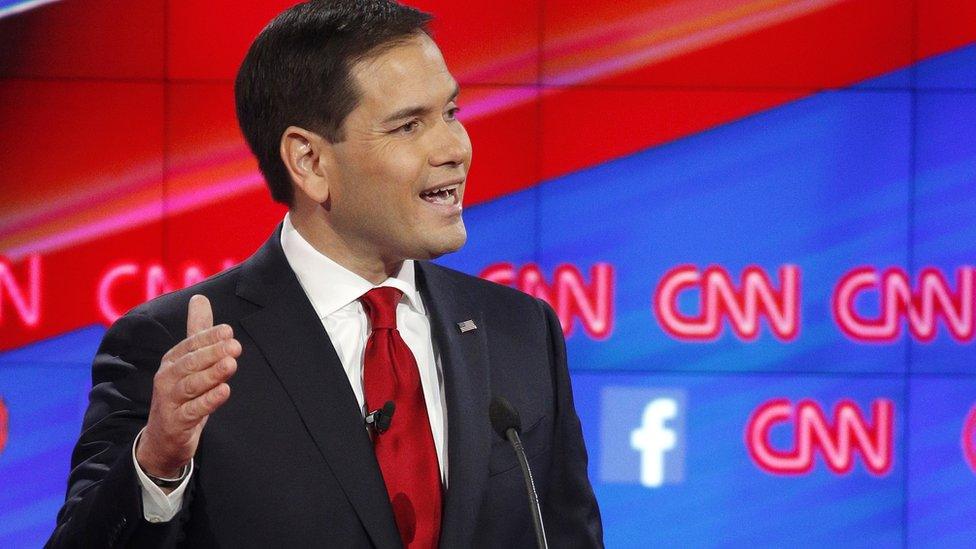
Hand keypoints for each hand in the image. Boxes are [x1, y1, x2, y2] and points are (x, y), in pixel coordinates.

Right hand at [136, 294, 239, 479]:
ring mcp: (169, 401)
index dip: (208, 337)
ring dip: (212, 374)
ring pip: (191, 385)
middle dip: (212, 353)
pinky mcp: (176, 422)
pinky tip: (224, 392)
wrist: (163, 439)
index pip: (190, 345)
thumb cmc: (181, 395)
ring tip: (231, 364)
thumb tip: (200, 297)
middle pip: (191, 363)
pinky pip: (193, 410)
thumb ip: (197, 332)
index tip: (228, 330)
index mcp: (172, 361)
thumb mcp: (189, 362)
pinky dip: (209, 401)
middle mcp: (167, 378)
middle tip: (235, 345)